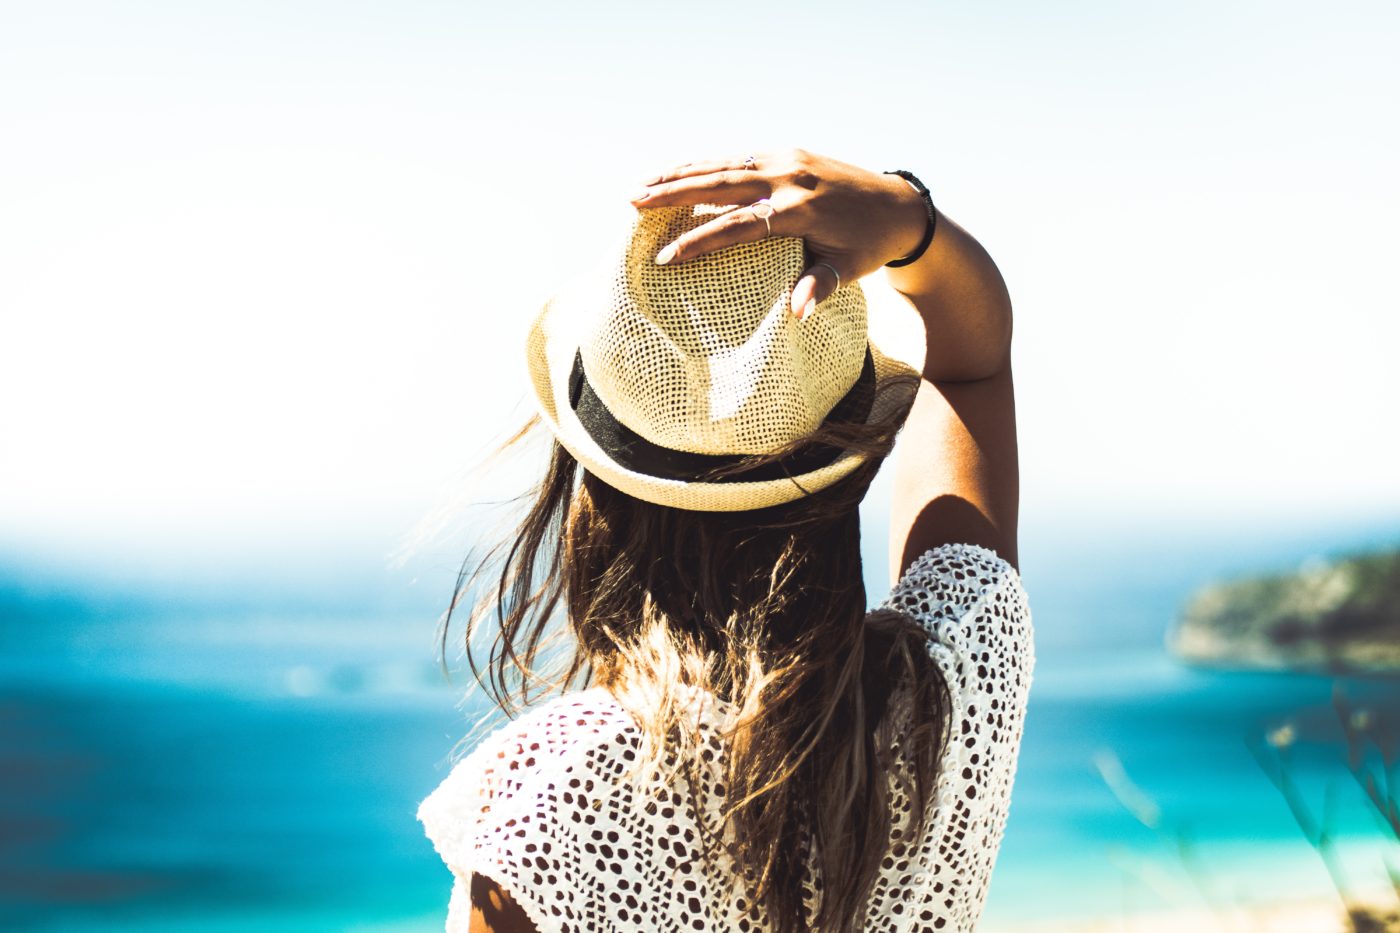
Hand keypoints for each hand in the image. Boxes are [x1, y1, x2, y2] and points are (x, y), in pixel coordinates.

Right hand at [630, 148, 928, 318]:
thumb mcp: (849, 270)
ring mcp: (787, 160)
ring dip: (680, 174)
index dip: (700, 241)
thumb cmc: (869, 246)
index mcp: (803, 210)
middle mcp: (791, 178)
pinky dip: (704, 164)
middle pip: (721, 185)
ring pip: (724, 165)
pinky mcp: (786, 153)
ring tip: (641, 186)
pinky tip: (676, 172)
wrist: (898, 205)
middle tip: (633, 202)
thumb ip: (820, 287)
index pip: (739, 227)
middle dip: (674, 193)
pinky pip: (737, 157)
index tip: (666, 257)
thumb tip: (797, 317)